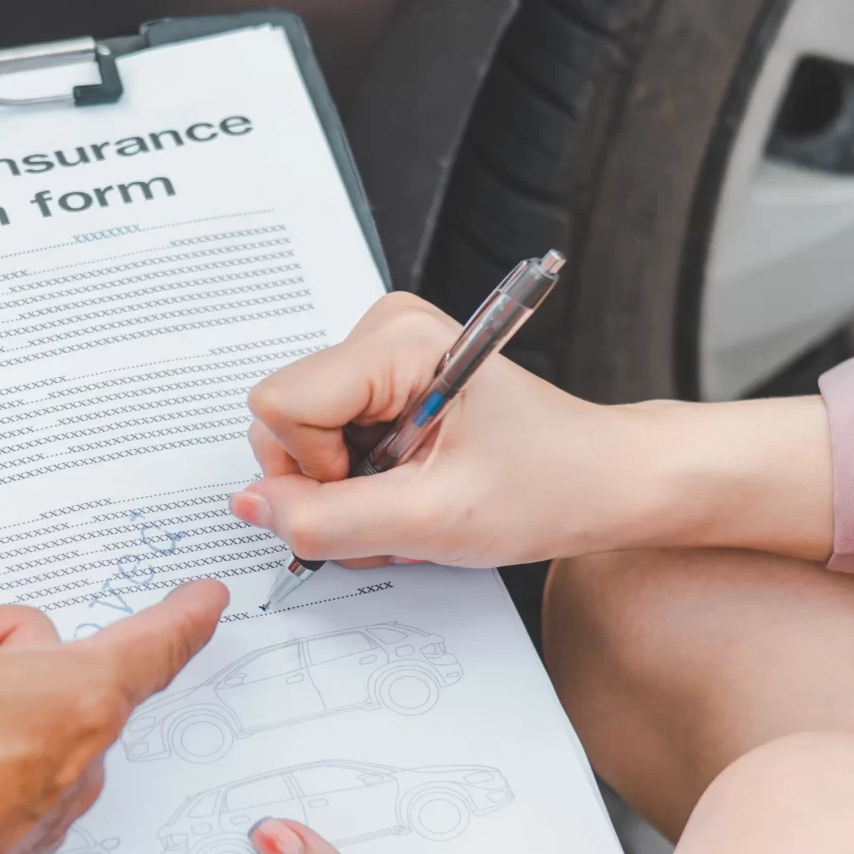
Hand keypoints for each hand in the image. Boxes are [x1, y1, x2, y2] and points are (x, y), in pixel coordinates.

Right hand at [229, 292, 659, 568]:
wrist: (606, 481)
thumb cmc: (548, 487)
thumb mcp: (432, 521)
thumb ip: (327, 519)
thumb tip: (248, 506)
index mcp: (398, 342)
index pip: (280, 406)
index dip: (314, 470)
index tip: (380, 491)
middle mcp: (383, 331)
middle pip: (284, 421)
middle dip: (329, 486)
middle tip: (401, 508)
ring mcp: (382, 354)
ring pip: (301, 437)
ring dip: (347, 494)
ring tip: (413, 503)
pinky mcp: (386, 380)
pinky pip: (328, 438)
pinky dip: (361, 484)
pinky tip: (411, 491)